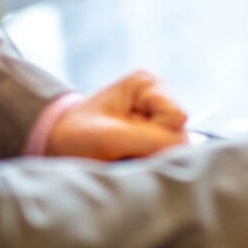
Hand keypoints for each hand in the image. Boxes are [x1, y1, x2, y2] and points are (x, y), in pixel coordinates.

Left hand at [46, 70, 188, 160]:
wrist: (58, 144)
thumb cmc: (78, 135)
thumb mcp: (111, 138)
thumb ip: (153, 141)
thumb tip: (190, 148)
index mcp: (146, 84)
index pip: (176, 118)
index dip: (154, 137)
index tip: (124, 140)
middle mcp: (157, 97)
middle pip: (178, 133)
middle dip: (151, 149)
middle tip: (121, 150)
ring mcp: (156, 117)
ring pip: (173, 148)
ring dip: (146, 157)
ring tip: (120, 154)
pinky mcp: (153, 138)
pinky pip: (164, 157)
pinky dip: (143, 162)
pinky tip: (124, 158)